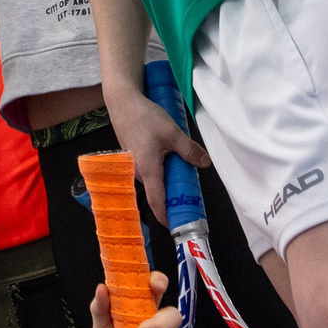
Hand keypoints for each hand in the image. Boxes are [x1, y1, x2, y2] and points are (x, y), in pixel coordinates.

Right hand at [104, 84, 208, 228]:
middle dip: (172, 196)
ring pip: (153, 179)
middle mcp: (138, 172)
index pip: (157, 202)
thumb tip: (205, 164)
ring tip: (183, 174)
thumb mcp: (172, 133)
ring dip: (167, 181)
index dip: (166, 216)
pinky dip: (160, 171)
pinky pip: (148, 170)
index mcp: (148, 170)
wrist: (122, 102)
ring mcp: (132, 164)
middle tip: (189, 194)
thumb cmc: (145, 118)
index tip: (176, 225)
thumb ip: (189, 150)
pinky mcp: (132, 156)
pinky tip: (170, 159)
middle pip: (156, 192)